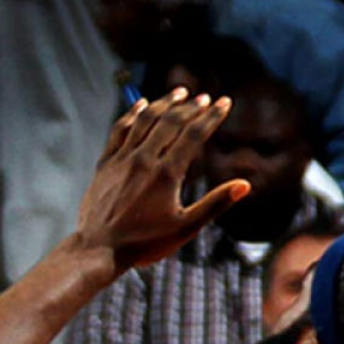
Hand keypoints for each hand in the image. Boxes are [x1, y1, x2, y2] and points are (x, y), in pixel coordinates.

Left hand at [74, 88, 247, 269]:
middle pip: (171, 122)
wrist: (98, 250)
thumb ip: (215, 204)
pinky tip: (141, 105)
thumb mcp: (185, 228)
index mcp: (166, 174)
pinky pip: (120, 130)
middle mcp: (144, 160)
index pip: (193, 134)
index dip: (211, 116)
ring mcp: (122, 159)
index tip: (224, 102)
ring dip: (164, 103)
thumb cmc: (144, 243)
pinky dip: (133, 114)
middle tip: (206, 98)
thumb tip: (244, 185)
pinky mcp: (106, 163)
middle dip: (191, 106)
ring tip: (179, 93)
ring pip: (145, 120)